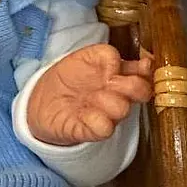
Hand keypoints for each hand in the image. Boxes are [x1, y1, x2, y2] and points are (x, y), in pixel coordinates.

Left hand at [25, 44, 152, 146]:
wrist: (43, 101)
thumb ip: (105, 56)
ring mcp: (103, 115)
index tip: (130, 67)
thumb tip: (119, 59)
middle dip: (131, 85)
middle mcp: (116, 97)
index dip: (143, 69)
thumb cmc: (71, 78)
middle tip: (111, 81)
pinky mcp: (86, 130)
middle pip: (139, 91)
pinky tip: (85, 116)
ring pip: (121, 109)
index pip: (144, 73)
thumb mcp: (87, 58)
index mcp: (120, 77)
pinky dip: (97, 122)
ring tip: (92, 97)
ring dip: (110, 100)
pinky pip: (102, 129)